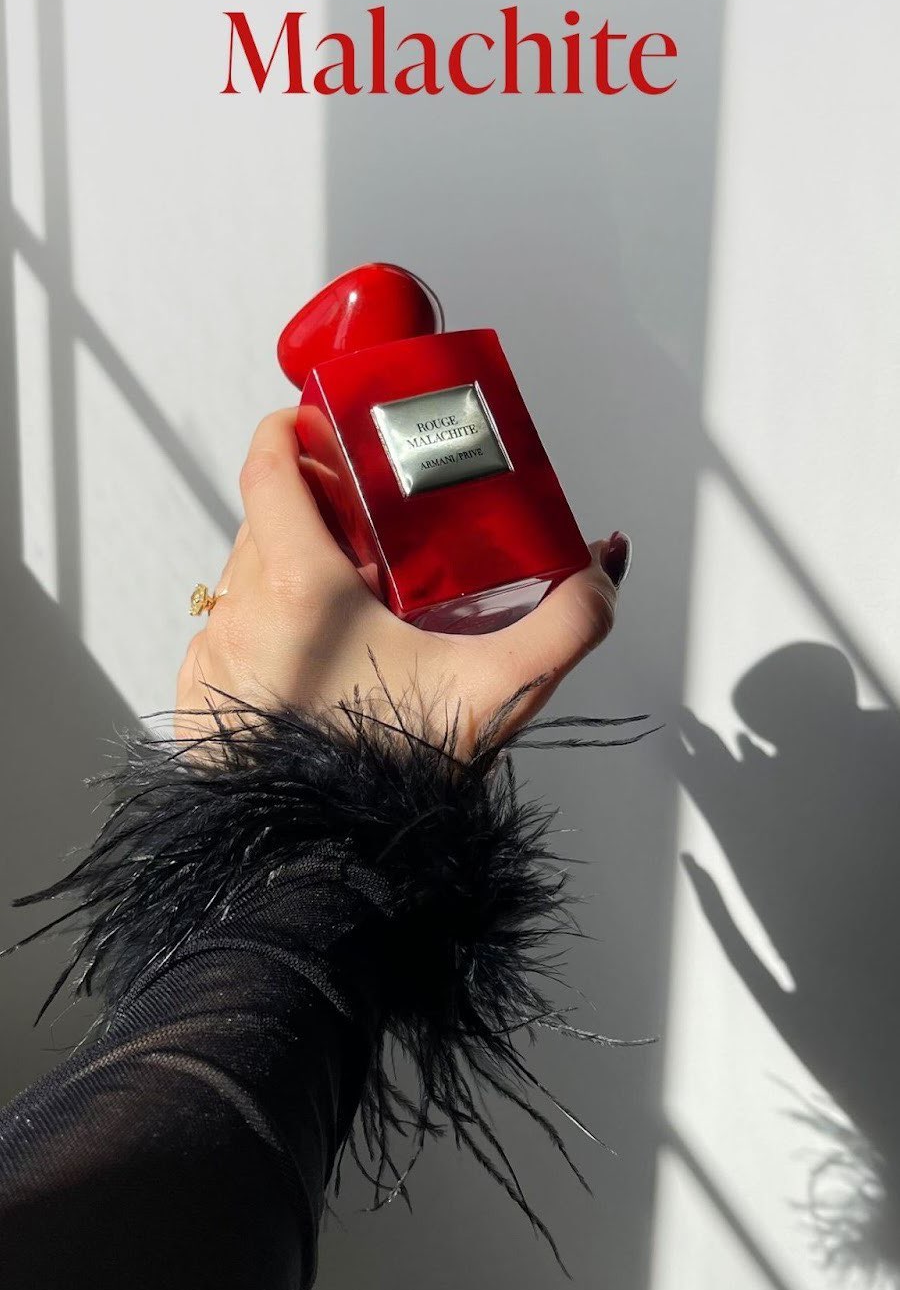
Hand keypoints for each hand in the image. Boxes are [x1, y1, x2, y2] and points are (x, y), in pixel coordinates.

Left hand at [177, 410, 627, 757]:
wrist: (331, 867)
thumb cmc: (400, 771)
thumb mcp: (500, 690)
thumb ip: (570, 622)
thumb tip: (605, 563)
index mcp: (297, 586)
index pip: (268, 466)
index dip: (292, 429)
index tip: (322, 422)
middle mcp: (238, 611)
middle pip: (265, 520)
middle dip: (312, 507)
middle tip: (370, 522)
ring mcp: (210, 658)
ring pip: (244, 577)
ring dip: (289, 568)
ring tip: (351, 595)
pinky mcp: (197, 702)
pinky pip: (228, 634)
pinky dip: (267, 626)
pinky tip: (317, 656)